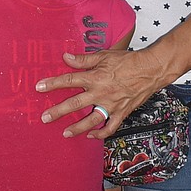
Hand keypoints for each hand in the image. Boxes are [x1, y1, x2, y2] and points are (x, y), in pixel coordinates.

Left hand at [36, 48, 165, 138]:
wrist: (151, 69)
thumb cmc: (128, 61)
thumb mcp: (104, 55)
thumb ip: (83, 59)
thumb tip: (65, 57)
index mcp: (95, 77)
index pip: (69, 81)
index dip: (52, 84)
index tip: (39, 87)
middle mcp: (100, 93)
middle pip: (75, 104)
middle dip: (58, 111)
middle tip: (45, 118)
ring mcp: (111, 105)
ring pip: (91, 120)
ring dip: (76, 128)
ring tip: (64, 133)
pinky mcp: (121, 112)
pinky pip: (110, 127)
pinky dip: (100, 133)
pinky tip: (91, 135)